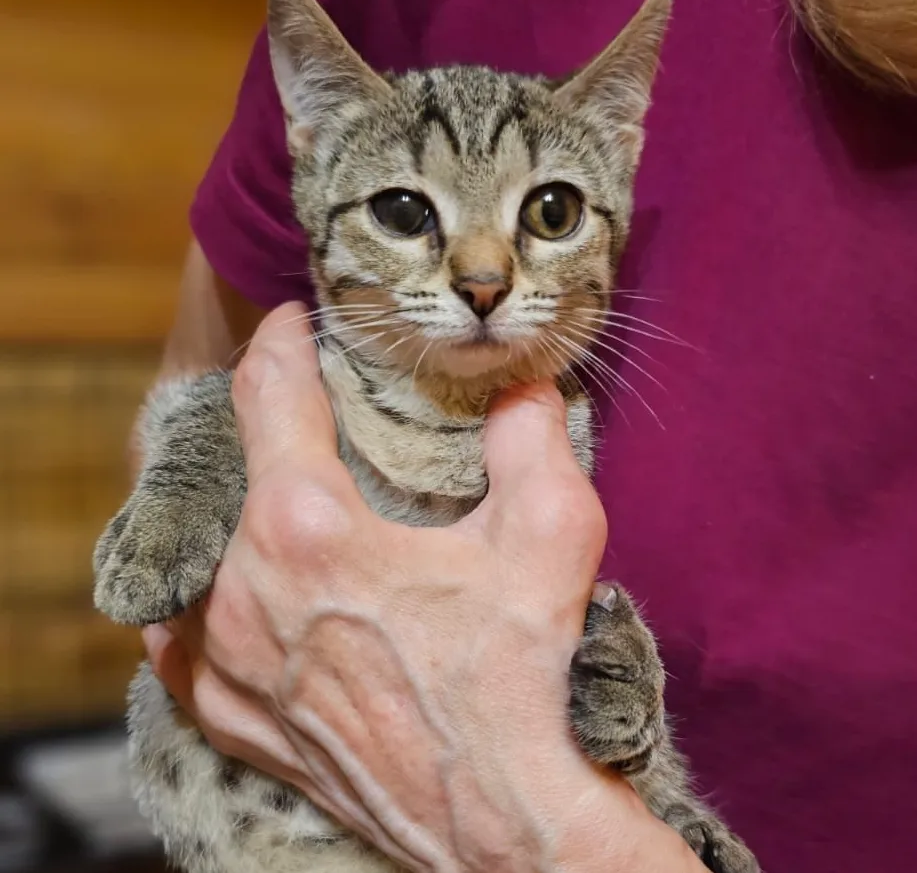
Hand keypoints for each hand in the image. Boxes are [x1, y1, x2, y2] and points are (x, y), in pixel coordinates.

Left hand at [143, 302, 703, 872]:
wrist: (506, 819)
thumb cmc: (527, 678)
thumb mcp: (551, 534)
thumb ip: (533, 438)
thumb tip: (524, 392)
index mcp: (309, 529)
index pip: (269, 396)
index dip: (280, 343)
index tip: (291, 323)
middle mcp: (246, 590)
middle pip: (221, 466)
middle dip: (256, 421)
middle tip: (294, 405)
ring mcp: (229, 662)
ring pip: (191, 550)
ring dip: (226, 506)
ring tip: (268, 489)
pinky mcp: (234, 718)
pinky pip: (181, 641)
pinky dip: (200, 600)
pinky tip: (230, 591)